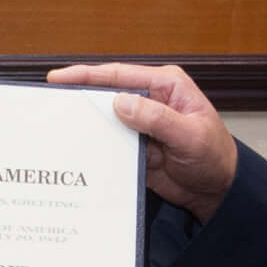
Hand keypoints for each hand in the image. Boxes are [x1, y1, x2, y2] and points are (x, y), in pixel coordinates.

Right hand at [46, 63, 238, 221]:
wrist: (219, 191)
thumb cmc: (215, 157)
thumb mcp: (190, 136)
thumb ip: (157, 118)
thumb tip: (120, 101)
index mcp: (166, 85)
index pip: (120, 75)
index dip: (87, 75)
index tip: (59, 77)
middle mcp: (150, 99)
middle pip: (106, 93)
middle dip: (79, 96)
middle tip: (48, 100)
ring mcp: (140, 124)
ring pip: (104, 119)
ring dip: (84, 122)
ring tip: (54, 124)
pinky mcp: (135, 146)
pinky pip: (109, 142)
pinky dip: (93, 144)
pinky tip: (75, 148)